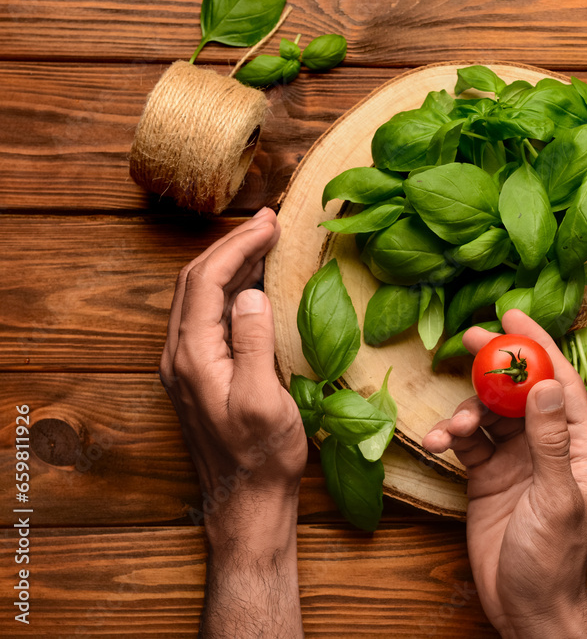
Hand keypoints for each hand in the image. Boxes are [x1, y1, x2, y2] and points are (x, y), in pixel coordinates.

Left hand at [160, 207, 304, 637]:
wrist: (247, 500)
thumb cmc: (262, 455)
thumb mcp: (264, 398)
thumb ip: (253, 342)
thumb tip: (250, 292)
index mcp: (192, 355)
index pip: (207, 281)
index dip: (238, 246)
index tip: (271, 223)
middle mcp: (179, 355)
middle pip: (196, 281)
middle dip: (231, 245)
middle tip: (268, 222)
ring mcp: (186, 365)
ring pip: (199, 296)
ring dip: (228, 263)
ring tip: (262, 242)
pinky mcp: (199, 374)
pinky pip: (207, 315)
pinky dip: (228, 288)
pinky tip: (253, 285)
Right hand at [423, 310, 586, 638]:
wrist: (525, 605)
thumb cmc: (554, 558)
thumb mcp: (555, 498)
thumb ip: (550, 440)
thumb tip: (547, 384)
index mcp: (579, 445)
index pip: (560, 383)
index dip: (538, 346)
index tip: (512, 315)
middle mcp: (549, 444)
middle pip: (520, 390)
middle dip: (495, 365)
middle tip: (468, 339)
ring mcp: (517, 459)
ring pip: (489, 414)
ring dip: (466, 412)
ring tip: (451, 429)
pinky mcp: (488, 475)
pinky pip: (468, 442)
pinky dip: (451, 437)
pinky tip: (437, 443)